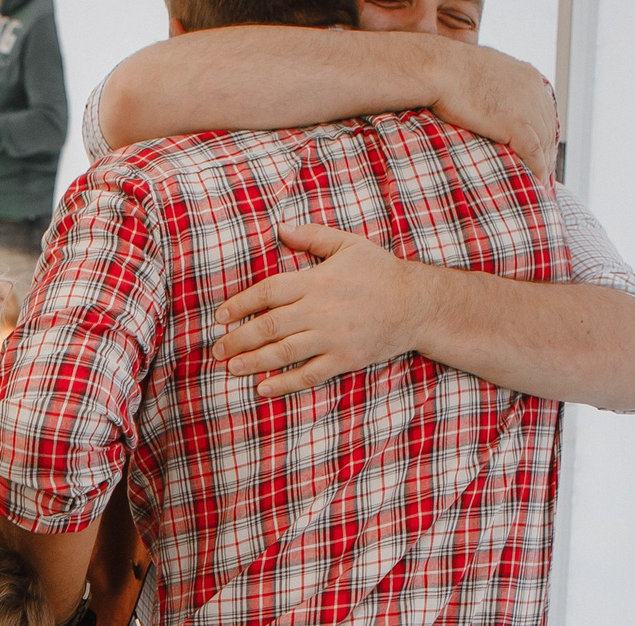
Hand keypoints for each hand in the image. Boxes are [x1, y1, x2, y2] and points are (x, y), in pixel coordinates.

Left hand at [210, 223, 425, 398]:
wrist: (417, 304)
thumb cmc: (380, 272)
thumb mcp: (348, 245)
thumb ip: (312, 236)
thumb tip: (280, 228)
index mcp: (317, 281)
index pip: (268, 291)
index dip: (241, 304)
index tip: (220, 316)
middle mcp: (320, 310)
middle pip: (269, 325)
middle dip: (238, 338)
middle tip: (217, 349)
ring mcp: (332, 338)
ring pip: (283, 352)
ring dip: (253, 362)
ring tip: (231, 368)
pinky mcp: (344, 359)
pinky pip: (309, 374)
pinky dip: (284, 384)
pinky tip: (263, 389)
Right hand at [431, 45, 556, 181]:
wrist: (440, 70)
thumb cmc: (449, 70)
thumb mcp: (481, 73)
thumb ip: (494, 86)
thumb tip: (486, 98)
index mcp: (528, 76)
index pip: (545, 110)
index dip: (544, 134)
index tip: (541, 151)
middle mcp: (534, 89)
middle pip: (549, 128)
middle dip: (547, 152)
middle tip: (543, 173)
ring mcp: (527, 106)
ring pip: (544, 142)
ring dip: (544, 164)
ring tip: (539, 183)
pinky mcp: (515, 124)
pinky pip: (533, 152)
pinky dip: (536, 169)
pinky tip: (535, 182)